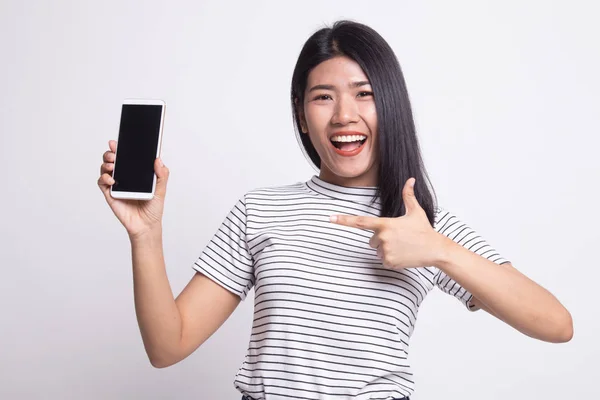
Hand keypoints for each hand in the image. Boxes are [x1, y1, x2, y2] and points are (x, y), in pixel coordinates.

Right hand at [97, 140, 169, 238]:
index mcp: (136, 172)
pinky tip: (112, 179)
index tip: (118, 141)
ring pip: (105, 168)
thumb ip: (162, 174)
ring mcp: (116, 184)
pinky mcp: (110, 193)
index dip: (121, 147)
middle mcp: (125, 176)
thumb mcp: (161, 189)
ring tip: (113, 164)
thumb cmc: (153, 208)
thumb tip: (158, 159)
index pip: (127, 156)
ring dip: (106, 163)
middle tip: (115, 153)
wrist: (146, 225)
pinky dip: (104, 177)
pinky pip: (102, 182)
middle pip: (113, 159)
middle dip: (111, 152)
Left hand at [329, 178, 446, 268]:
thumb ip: (408, 196)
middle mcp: (382, 237)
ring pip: (377, 251)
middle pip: (371, 240)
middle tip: (399, 238)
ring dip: (386, 250)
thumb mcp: (415, 211)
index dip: (344, 220)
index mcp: (385, 224)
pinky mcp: (389, 262)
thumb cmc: (424, 230)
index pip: (360, 221)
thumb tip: (410, 180)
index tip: (331, 218)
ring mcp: (385, 251)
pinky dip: (391, 259)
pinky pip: (383, 261)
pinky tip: (403, 255)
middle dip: (382, 240)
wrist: (435, 249)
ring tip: (402, 246)